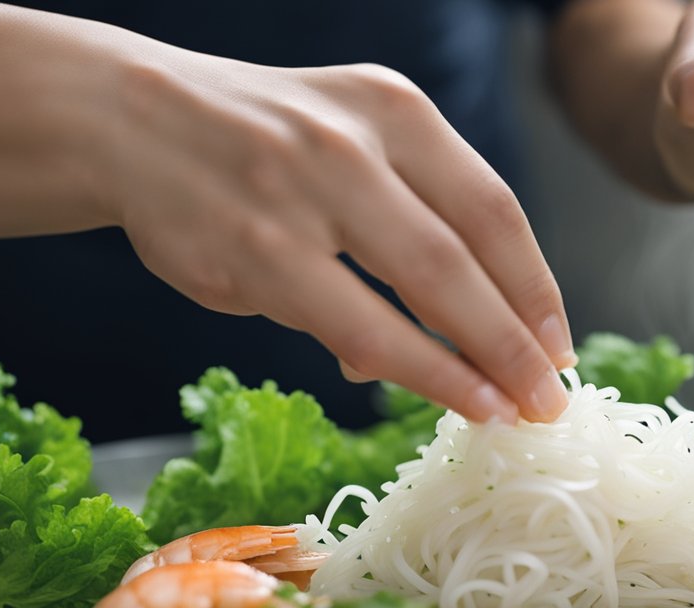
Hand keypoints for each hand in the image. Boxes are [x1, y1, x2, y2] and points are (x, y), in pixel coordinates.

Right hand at [102, 55, 573, 423]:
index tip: (558, 345)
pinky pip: (349, 327)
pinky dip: (408, 370)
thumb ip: (408, 224)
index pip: (493, 209)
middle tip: (548, 397)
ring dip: (471, 366)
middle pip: (465, 258)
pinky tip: (441, 395)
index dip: (536, 287)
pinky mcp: (253, 256)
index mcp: (395, 110)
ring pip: (415, 295)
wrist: (135, 120)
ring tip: (510, 412)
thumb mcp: (351, 141)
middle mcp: (354, 144)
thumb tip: (453, 344)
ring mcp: (300, 198)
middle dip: (517, 340)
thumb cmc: (264, 142)